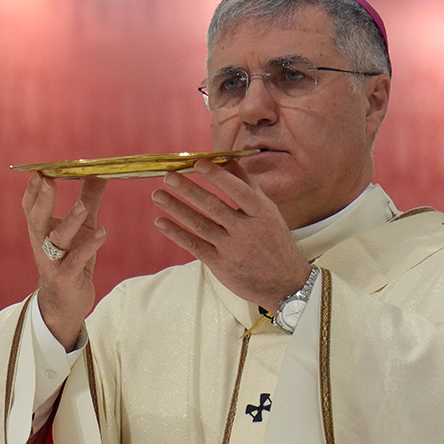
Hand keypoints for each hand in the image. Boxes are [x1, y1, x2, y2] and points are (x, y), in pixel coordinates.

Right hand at [23, 172, 108, 349]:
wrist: (66, 302)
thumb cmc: (72, 259)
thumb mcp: (81, 227)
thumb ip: (88, 199)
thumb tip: (99, 172)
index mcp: (41, 229)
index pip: (31, 206)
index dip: (34, 189)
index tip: (41, 170)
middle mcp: (42, 243)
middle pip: (36, 219)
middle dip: (42, 199)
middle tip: (48, 180)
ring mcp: (53, 261)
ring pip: (57, 239)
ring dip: (69, 221)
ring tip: (83, 206)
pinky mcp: (67, 276)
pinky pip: (77, 259)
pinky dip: (89, 246)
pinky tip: (102, 232)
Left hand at [151, 158, 311, 310]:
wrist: (285, 283)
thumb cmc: (274, 241)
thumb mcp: (268, 211)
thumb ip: (247, 185)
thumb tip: (228, 160)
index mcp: (261, 213)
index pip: (237, 190)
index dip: (217, 176)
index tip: (197, 163)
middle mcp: (246, 230)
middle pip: (213, 206)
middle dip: (188, 190)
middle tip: (167, 176)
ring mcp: (232, 248)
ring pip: (200, 225)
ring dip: (177, 209)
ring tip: (158, 195)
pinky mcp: (220, 265)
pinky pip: (195, 245)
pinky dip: (176, 233)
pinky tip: (161, 222)